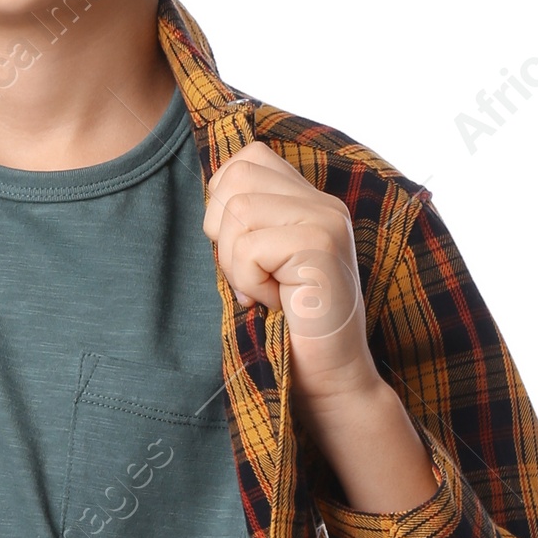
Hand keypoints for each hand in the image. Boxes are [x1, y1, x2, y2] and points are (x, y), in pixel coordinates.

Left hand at [202, 140, 374, 395]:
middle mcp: (324, 204)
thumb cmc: (288, 328)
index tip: (239, 250)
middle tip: (248, 274)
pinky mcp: (321, 247)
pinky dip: (249, 282)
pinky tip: (276, 303)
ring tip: (264, 292)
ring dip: (236, 263)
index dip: (224, 198)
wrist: (329, 379)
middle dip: (222, 230)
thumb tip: (209, 195)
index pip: (249, 158)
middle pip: (237, 176)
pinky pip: (251, 247)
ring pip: (239, 210)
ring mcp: (326, 222)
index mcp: (311, 202)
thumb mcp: (262, 264)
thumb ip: (247, 224)